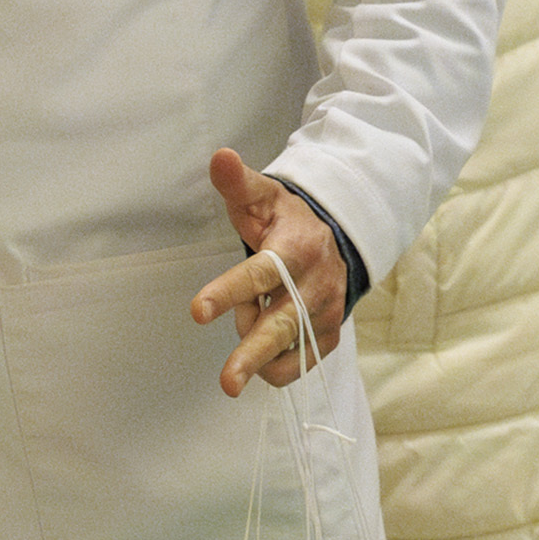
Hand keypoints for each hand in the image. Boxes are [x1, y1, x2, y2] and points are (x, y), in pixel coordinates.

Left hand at [196, 149, 349, 394]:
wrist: (340, 237)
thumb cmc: (287, 219)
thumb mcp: (263, 197)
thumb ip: (238, 183)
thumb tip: (220, 157)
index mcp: (295, 250)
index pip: (260, 273)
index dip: (229, 292)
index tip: (197, 311)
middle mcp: (315, 286)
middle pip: (280, 325)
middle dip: (252, 354)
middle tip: (227, 382)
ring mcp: (325, 314)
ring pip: (285, 348)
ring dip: (257, 347)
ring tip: (248, 320)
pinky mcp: (330, 336)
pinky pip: (298, 365)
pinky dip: (275, 363)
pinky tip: (263, 348)